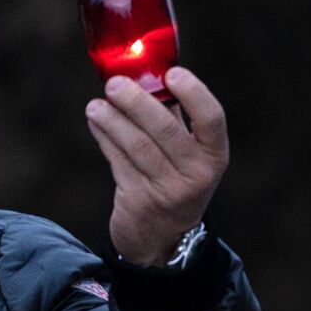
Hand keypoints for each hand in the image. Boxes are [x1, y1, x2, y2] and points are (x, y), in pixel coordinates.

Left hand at [84, 67, 229, 264]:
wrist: (161, 237)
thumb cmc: (173, 181)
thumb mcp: (186, 155)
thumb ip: (174, 118)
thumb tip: (146, 74)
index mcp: (215, 155)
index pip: (212, 118)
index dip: (193, 93)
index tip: (171, 73)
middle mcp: (197, 173)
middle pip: (164, 129)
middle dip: (136, 102)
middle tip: (114, 83)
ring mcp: (168, 190)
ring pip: (136, 146)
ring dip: (112, 120)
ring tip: (96, 104)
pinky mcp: (139, 200)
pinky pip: (117, 161)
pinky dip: (104, 137)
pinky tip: (95, 121)